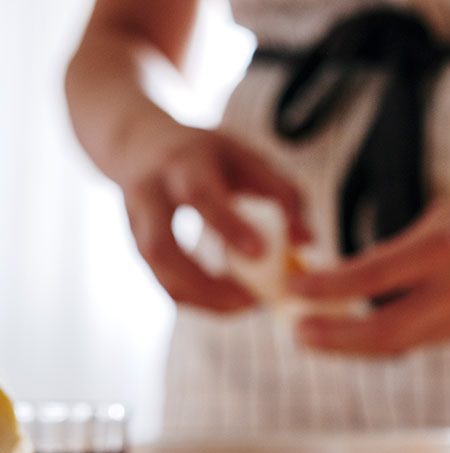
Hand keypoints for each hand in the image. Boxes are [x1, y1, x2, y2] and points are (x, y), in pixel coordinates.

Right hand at [119, 124, 311, 311]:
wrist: (139, 142)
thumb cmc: (209, 155)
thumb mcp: (248, 159)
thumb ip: (284, 194)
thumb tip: (307, 242)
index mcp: (184, 163)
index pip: (200, 195)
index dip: (228, 225)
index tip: (262, 253)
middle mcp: (150, 193)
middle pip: (162, 246)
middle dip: (204, 282)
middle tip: (251, 301)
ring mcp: (136, 221)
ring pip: (157, 271)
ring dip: (200, 298)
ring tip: (243, 306)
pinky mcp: (136, 244)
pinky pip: (161, 280)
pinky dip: (194, 298)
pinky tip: (224, 302)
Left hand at [289, 175, 449, 354]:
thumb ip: (409, 247)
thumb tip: (366, 273)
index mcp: (445, 249)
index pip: (367, 277)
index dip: (323, 290)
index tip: (291, 291)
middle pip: (380, 334)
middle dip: (332, 338)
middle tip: (296, 333)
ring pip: (402, 345)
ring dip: (357, 345)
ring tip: (322, 336)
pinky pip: (427, 341)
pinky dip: (392, 341)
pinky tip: (371, 332)